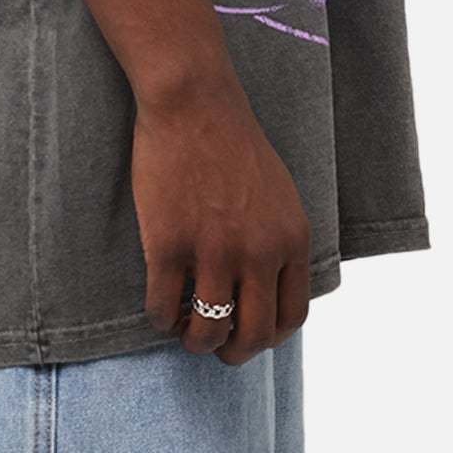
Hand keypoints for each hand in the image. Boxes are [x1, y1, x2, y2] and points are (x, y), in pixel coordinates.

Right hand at [131, 75, 311, 365]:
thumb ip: (279, 240)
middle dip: (233, 352)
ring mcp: (213, 249)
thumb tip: (268, 289)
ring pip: (208, 330)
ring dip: (194, 341)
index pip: (292, 317)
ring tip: (183, 329)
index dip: (269, 337)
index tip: (248, 333)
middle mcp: (259, 251)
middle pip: (254, 335)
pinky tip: (160, 306)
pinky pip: (163, 308)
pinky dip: (160, 319)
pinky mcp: (169, 244)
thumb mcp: (278, 193)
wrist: (192, 100)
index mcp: (291, 238)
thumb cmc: (230, 140)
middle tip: (214, 344)